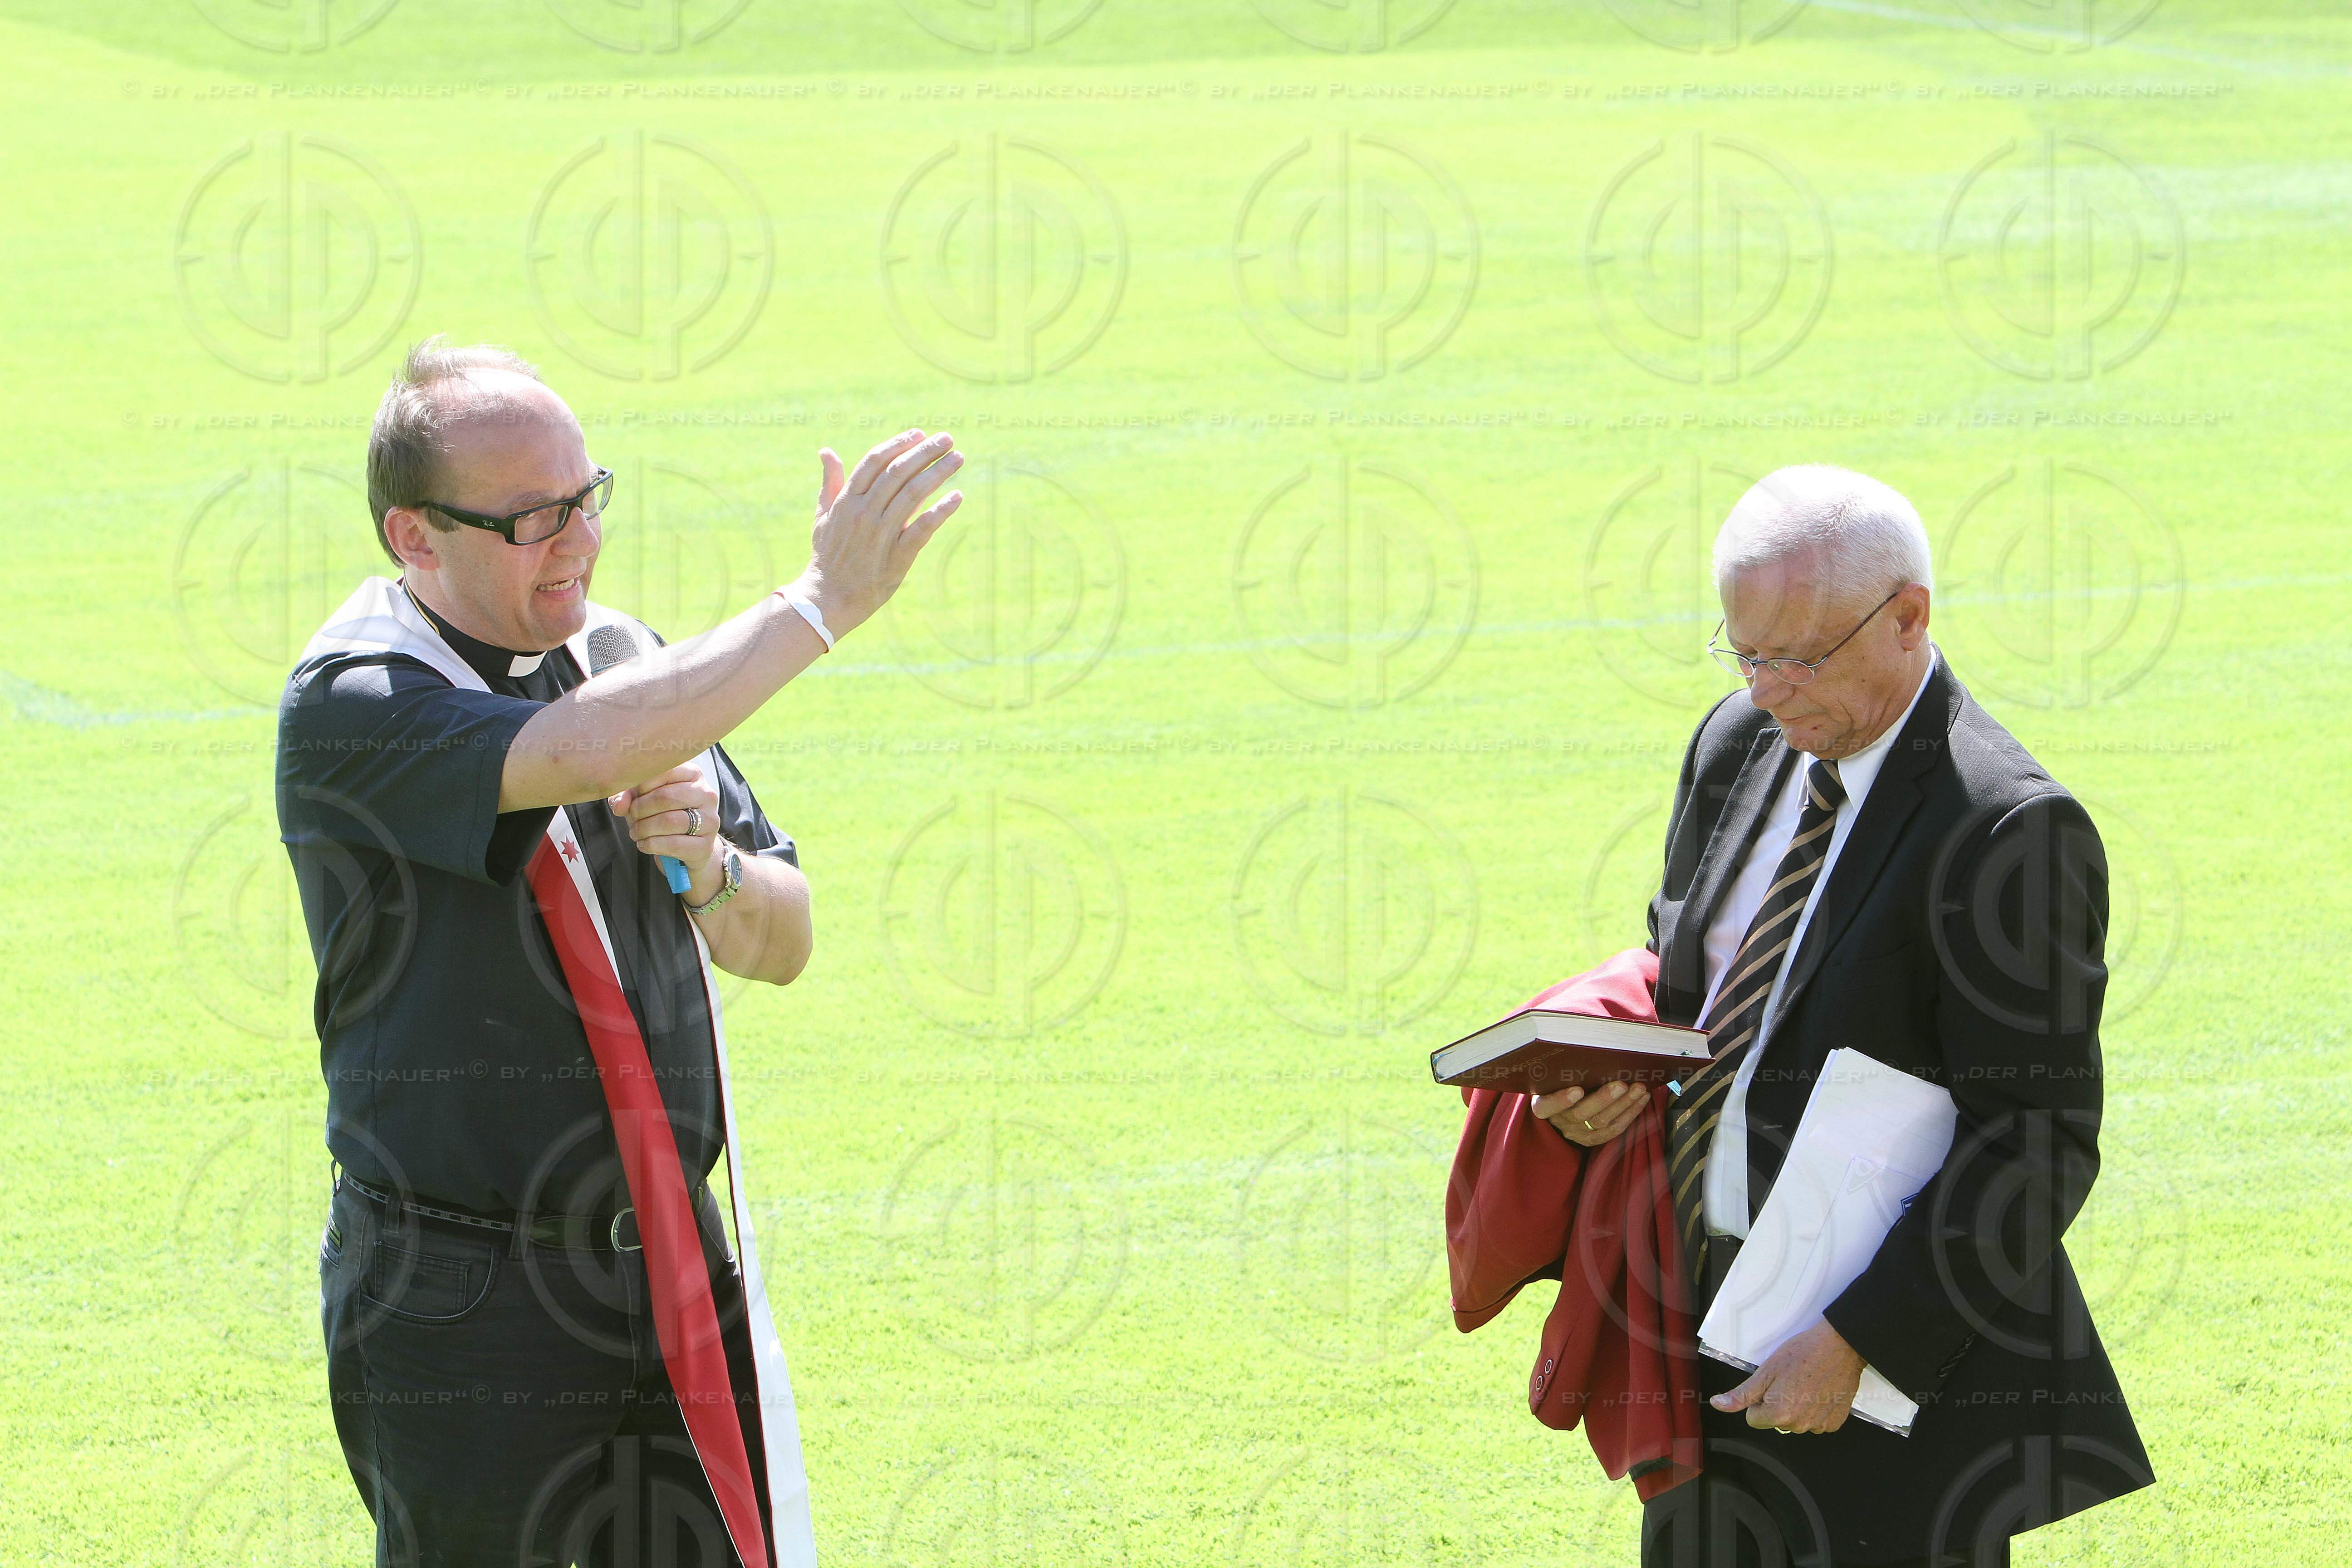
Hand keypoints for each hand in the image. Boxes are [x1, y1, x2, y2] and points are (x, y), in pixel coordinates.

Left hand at [606, 763, 721, 889]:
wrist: (687, 846)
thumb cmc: (662, 814)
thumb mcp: (642, 799)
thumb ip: (627, 795)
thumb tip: (619, 804)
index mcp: (692, 774)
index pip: (664, 771)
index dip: (640, 785)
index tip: (631, 796)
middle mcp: (706, 794)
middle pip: (665, 797)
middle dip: (639, 809)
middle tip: (630, 817)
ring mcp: (710, 820)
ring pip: (670, 821)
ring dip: (644, 828)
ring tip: (635, 832)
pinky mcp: (706, 846)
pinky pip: (674, 844)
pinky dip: (651, 844)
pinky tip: (644, 844)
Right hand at [791, 429, 963, 639]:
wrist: (829, 598)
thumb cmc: (828, 555)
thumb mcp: (823, 516)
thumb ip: (829, 483)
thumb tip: (826, 451)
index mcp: (846, 500)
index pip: (874, 461)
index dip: (898, 444)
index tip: (918, 433)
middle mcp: (864, 512)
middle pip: (898, 472)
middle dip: (925, 452)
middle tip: (947, 439)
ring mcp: (880, 534)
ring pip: (913, 494)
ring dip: (939, 473)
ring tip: (958, 459)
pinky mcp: (897, 557)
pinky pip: (923, 528)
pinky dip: (941, 510)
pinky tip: (957, 497)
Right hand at [1531, 1080, 1645, 1146]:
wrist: (1559, 1111)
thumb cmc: (1558, 1086)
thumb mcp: (1554, 1079)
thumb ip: (1565, 1072)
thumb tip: (1590, 1053)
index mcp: (1543, 1106)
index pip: (1547, 1106)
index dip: (1561, 1100)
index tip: (1577, 1089)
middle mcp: (1559, 1121)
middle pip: (1581, 1114)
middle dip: (1604, 1099)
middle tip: (1621, 1085)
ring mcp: (1577, 1133)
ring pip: (1601, 1122)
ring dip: (1623, 1104)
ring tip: (1639, 1089)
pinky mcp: (1593, 1139)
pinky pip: (1614, 1129)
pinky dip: (1630, 1113)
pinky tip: (1641, 1099)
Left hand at [1710, 1318, 1865, 1433]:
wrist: (1840, 1347)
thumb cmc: (1803, 1353)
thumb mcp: (1766, 1370)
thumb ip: (1742, 1394)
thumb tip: (1719, 1404)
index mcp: (1779, 1414)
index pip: (1753, 1419)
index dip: (1759, 1400)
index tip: (1771, 1384)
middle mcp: (1799, 1425)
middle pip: (1775, 1421)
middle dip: (1777, 1403)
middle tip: (1789, 1380)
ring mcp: (1819, 1425)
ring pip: (1795, 1421)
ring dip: (1797, 1406)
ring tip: (1805, 1383)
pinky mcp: (1834, 1422)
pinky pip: (1815, 1421)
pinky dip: (1815, 1409)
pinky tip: (1819, 1391)